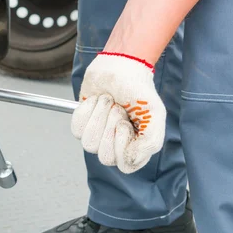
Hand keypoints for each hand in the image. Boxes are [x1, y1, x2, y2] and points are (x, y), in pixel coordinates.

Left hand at [71, 52, 165, 173]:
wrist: (119, 66)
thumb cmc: (138, 90)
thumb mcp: (155, 114)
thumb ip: (150, 142)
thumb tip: (131, 161)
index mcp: (136, 148)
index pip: (124, 165)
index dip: (121, 146)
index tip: (125, 124)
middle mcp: (116, 146)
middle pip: (104, 157)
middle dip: (109, 127)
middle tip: (118, 109)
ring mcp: (98, 136)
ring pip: (88, 144)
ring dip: (99, 116)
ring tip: (108, 102)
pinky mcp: (83, 125)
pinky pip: (77, 130)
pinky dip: (87, 111)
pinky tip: (96, 101)